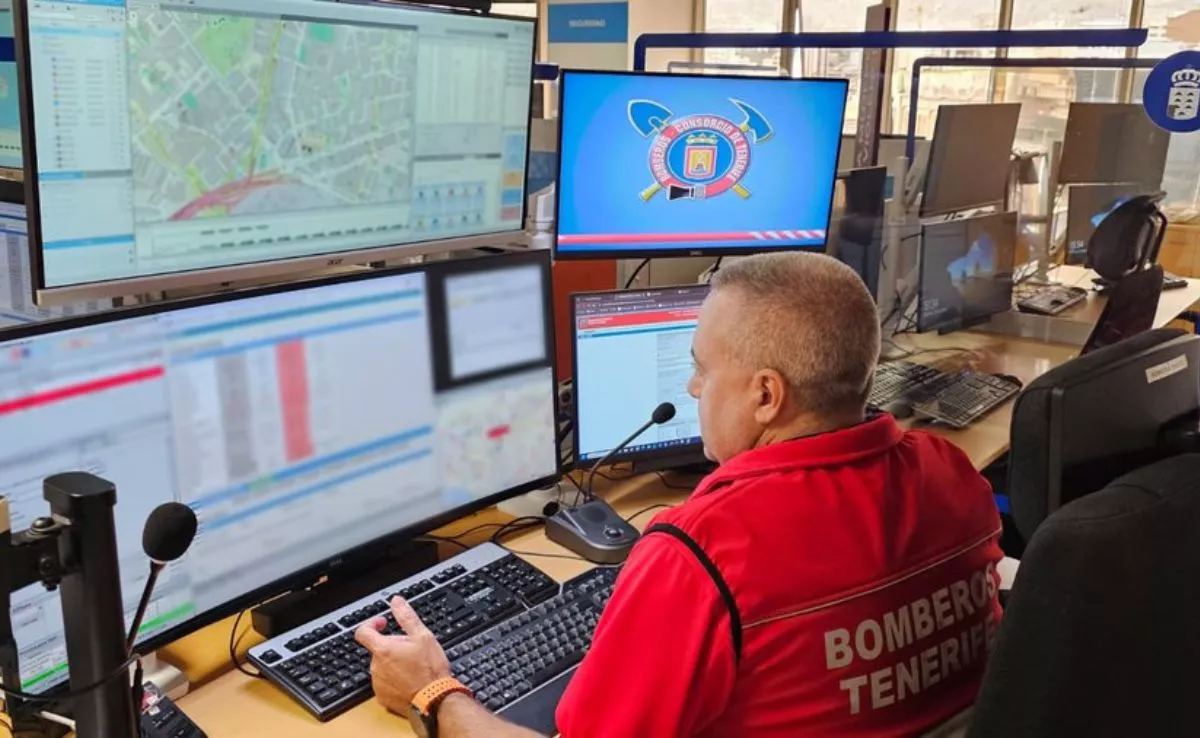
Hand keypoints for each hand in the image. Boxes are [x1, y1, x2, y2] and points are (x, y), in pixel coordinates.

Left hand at [355, 597, 450, 713]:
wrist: (434, 701)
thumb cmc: (430, 670)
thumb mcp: (423, 637)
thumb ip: (406, 617)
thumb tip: (396, 602)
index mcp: (383, 650)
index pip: (362, 632)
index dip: (371, 624)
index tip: (383, 624)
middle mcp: (376, 667)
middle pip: (377, 649)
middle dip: (391, 646)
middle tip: (411, 649)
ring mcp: (378, 683)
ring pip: (381, 666)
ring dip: (393, 663)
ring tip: (413, 666)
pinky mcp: (382, 698)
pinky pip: (384, 683)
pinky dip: (394, 680)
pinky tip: (410, 680)